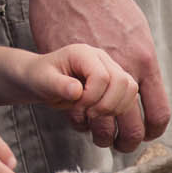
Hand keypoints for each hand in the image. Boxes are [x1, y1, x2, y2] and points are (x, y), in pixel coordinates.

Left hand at [20, 44, 140, 148]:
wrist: (42, 80)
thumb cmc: (40, 77)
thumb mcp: (42, 80)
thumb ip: (58, 85)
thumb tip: (76, 91)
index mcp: (84, 54)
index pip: (102, 76)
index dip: (92, 98)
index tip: (77, 108)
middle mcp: (102, 60)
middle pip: (123, 82)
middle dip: (107, 106)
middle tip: (88, 115)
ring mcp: (112, 71)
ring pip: (131, 91)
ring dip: (115, 111)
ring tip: (93, 118)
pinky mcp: (115, 85)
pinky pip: (129, 100)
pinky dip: (118, 114)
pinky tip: (100, 118)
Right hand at [26, 0, 164, 151]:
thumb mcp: (137, 28)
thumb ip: (144, 59)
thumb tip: (147, 84)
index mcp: (146, 62)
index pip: (159, 114)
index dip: (153, 131)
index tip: (146, 133)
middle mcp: (125, 71)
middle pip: (132, 129)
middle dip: (127, 143)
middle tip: (120, 143)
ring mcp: (96, 75)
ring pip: (102, 127)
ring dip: (99, 135)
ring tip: (96, 130)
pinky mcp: (69, 72)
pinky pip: (76, 111)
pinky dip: (77, 118)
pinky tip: (76, 111)